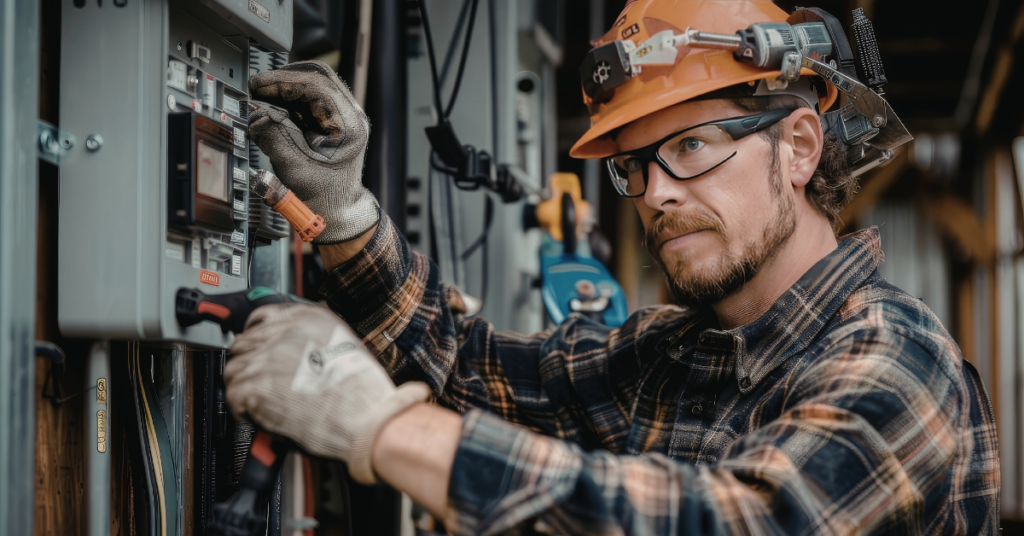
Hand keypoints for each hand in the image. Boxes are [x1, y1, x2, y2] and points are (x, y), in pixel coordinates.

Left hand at [225, 303, 429, 483]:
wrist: (364, 417)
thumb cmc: (362, 391)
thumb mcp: (344, 345)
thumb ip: (314, 339)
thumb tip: (297, 349)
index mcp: (305, 317)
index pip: (261, 317)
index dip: (258, 339)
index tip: (259, 351)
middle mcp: (281, 332)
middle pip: (242, 343)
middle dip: (249, 364)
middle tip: (263, 384)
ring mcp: (263, 358)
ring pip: (233, 370)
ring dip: (245, 388)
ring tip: (266, 403)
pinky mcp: (252, 386)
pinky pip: (232, 397)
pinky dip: (244, 411)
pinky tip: (263, 416)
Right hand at [248, 60, 378, 243]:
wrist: (338, 209)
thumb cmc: (324, 195)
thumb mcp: (295, 169)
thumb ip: (275, 138)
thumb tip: (257, 114)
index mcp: (349, 126)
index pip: (318, 87)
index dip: (284, 82)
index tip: (259, 86)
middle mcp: (351, 115)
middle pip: (319, 77)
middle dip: (285, 78)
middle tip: (259, 87)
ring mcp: (343, 115)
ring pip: (315, 83)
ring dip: (286, 87)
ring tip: (263, 97)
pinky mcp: (332, 119)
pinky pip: (310, 97)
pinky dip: (290, 98)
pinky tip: (274, 107)